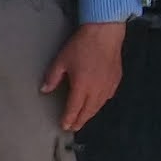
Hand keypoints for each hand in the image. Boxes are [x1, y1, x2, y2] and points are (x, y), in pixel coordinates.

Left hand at [48, 18, 124, 133]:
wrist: (105, 33)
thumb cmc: (82, 45)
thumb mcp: (62, 60)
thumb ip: (52, 77)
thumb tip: (44, 90)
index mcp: (82, 86)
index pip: (74, 109)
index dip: (68, 119)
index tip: (64, 126)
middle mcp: (96, 90)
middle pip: (88, 111)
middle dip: (80, 121)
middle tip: (73, 127)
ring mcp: (108, 86)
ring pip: (98, 106)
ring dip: (90, 114)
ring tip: (83, 119)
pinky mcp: (116, 80)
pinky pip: (107, 97)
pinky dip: (100, 103)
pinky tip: (97, 103)